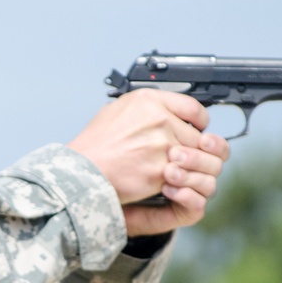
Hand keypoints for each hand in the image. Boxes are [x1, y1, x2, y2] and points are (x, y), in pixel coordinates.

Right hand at [67, 89, 229, 236]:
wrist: (82, 171)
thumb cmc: (95, 144)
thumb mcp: (118, 110)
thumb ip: (146, 108)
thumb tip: (164, 109)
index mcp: (149, 101)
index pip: (194, 108)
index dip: (199, 122)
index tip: (198, 129)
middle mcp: (159, 119)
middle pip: (196, 136)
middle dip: (192, 149)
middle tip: (182, 156)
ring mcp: (161, 145)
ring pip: (193, 158)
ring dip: (187, 167)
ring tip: (175, 170)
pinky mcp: (160, 170)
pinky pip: (181, 176)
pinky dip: (176, 182)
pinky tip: (163, 182)